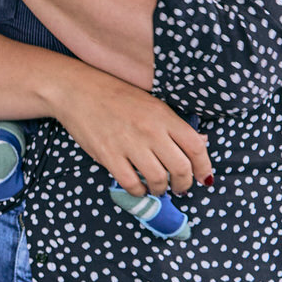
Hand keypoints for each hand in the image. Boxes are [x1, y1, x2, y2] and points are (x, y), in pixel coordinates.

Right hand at [46, 66, 212, 194]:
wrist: (77, 90)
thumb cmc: (116, 95)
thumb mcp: (151, 104)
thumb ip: (175, 125)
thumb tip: (202, 142)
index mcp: (163, 116)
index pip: (196, 147)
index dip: (204, 167)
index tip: (203, 178)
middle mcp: (150, 130)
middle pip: (180, 168)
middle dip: (184, 184)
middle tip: (179, 187)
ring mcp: (128, 143)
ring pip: (157, 179)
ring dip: (161, 189)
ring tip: (157, 187)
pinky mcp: (108, 155)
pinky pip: (131, 183)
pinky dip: (138, 191)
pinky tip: (138, 187)